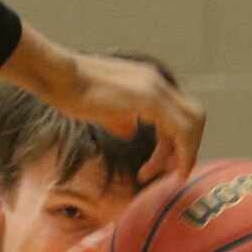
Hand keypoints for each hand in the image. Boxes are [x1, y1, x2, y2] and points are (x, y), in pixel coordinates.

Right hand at [52, 52, 204, 182]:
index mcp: (148, 82)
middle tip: (172, 172)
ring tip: (164, 176)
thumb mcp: (102, 108)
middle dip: (188, 148)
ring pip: (192, 122)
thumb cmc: (69, 91)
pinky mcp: (149, 97)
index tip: (164, 164)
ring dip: (184, 154)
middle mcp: (157, 81)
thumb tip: (130, 131)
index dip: (177, 141)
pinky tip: (167, 170)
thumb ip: (121, 118)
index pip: (178, 112)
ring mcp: (155, 87)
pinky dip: (182, 152)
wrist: (57, 75)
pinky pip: (180, 128)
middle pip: (194, 116)